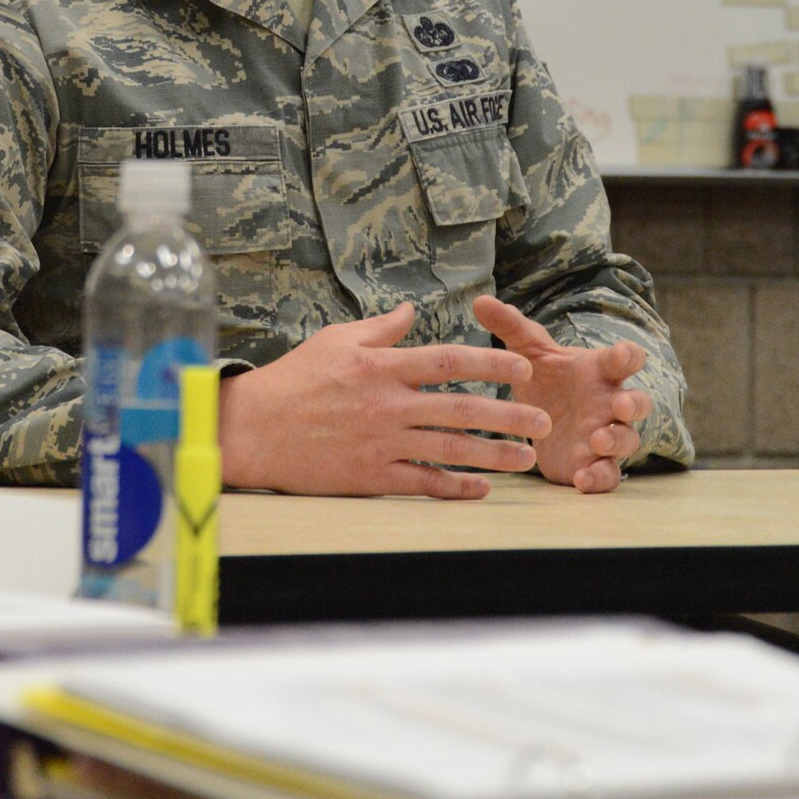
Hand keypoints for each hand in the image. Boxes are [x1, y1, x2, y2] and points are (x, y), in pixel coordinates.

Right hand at [217, 301, 550, 497]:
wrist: (254, 429)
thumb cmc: (294, 379)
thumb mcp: (335, 340)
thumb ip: (379, 328)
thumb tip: (412, 309)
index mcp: (381, 366)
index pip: (448, 361)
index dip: (490, 362)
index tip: (524, 366)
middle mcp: (387, 404)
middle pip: (461, 409)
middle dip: (509, 415)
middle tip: (543, 421)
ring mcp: (381, 443)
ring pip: (450, 450)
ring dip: (494, 455)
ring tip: (527, 458)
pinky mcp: (370, 475)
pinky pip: (422, 483)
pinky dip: (455, 487)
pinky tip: (481, 488)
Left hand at [472, 294, 650, 494]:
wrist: (541, 420)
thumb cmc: (545, 378)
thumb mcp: (527, 351)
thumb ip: (510, 326)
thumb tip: (480, 300)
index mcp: (599, 372)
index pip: (626, 360)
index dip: (629, 356)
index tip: (623, 355)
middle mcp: (610, 403)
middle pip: (638, 402)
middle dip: (634, 403)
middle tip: (619, 404)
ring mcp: (606, 436)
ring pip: (628, 440)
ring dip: (618, 441)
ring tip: (598, 440)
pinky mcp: (595, 466)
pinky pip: (609, 476)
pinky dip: (600, 479)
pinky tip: (583, 480)